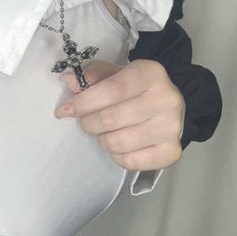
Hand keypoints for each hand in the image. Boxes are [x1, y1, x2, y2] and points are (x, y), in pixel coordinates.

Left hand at [55, 59, 184, 171]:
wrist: (168, 108)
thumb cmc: (136, 89)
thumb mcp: (116, 74)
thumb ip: (93, 76)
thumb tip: (70, 81)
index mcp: (151, 74)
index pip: (112, 89)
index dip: (84, 102)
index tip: (65, 110)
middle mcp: (167, 100)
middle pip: (111, 118)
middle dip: (89, 123)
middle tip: (87, 122)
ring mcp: (171, 128)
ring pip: (117, 142)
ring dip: (103, 139)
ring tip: (106, 132)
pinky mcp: (171, 152)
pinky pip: (129, 161)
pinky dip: (116, 156)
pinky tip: (120, 145)